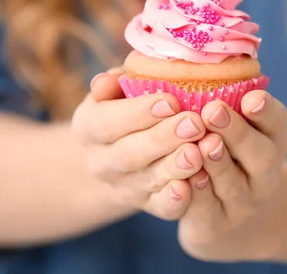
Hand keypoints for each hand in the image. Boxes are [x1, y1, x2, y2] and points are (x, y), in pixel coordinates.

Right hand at [71, 69, 205, 219]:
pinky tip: (193, 185)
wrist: (128, 149)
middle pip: (129, 154)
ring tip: (198, 152)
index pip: (107, 122)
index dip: (138, 113)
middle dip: (163, 138)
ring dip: (175, 167)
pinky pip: (161, 207)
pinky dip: (176, 199)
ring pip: (148, 180)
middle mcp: (99, 162)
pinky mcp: (147, 204)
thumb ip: (116, 82)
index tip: (171, 101)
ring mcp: (123, 187)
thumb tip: (110, 80)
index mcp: (87, 126)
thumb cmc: (130, 103)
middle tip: (194, 124)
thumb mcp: (118, 87)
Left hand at [178, 90, 286, 260]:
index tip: (252, 97)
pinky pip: (207, 212)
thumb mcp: (235, 126)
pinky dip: (196, 196)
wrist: (224, 214)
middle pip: (260, 156)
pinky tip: (183, 179)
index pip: (277, 123)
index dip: (266, 112)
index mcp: (271, 141)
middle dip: (237, 133)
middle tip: (213, 110)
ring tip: (201, 145)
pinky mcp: (216, 225)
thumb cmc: (224, 154)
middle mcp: (264, 173)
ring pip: (233, 185)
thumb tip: (190, 59)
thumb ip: (223, 99)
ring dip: (218, 164)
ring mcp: (243, 203)